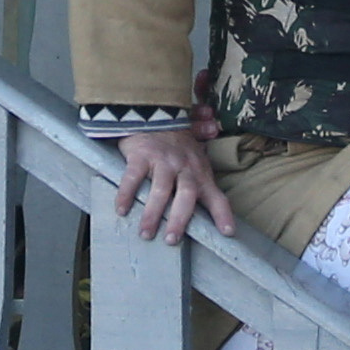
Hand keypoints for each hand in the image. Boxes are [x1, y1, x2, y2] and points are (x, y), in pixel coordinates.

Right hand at [104, 120, 236, 244]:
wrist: (151, 109)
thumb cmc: (175, 135)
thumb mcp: (195, 145)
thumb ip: (207, 150)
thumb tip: (214, 128)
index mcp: (199, 170)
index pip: (215, 195)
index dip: (222, 214)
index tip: (228, 233)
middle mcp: (184, 166)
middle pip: (186, 196)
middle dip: (180, 219)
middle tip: (171, 240)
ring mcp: (162, 160)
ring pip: (160, 190)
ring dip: (153, 214)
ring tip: (146, 233)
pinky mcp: (141, 155)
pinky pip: (133, 177)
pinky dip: (126, 194)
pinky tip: (121, 210)